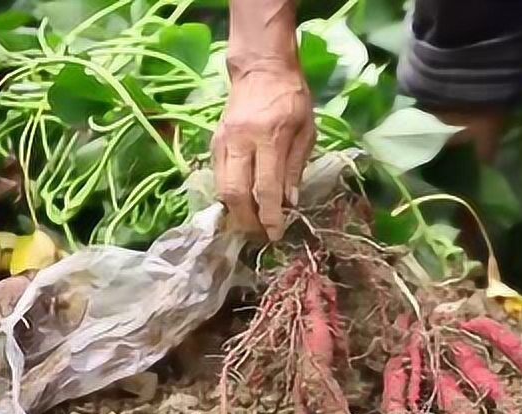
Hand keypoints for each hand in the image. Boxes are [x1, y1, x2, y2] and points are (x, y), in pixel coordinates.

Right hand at [213, 58, 314, 241]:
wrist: (262, 69)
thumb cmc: (292, 99)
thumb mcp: (307, 131)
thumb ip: (297, 167)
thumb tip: (289, 203)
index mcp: (270, 137)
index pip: (266, 188)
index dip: (269, 216)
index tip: (275, 234)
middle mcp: (242, 140)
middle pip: (236, 192)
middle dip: (247, 221)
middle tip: (260, 236)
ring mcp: (224, 140)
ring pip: (221, 187)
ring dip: (235, 212)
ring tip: (250, 226)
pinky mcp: (214, 141)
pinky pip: (217, 176)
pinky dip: (227, 195)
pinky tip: (239, 205)